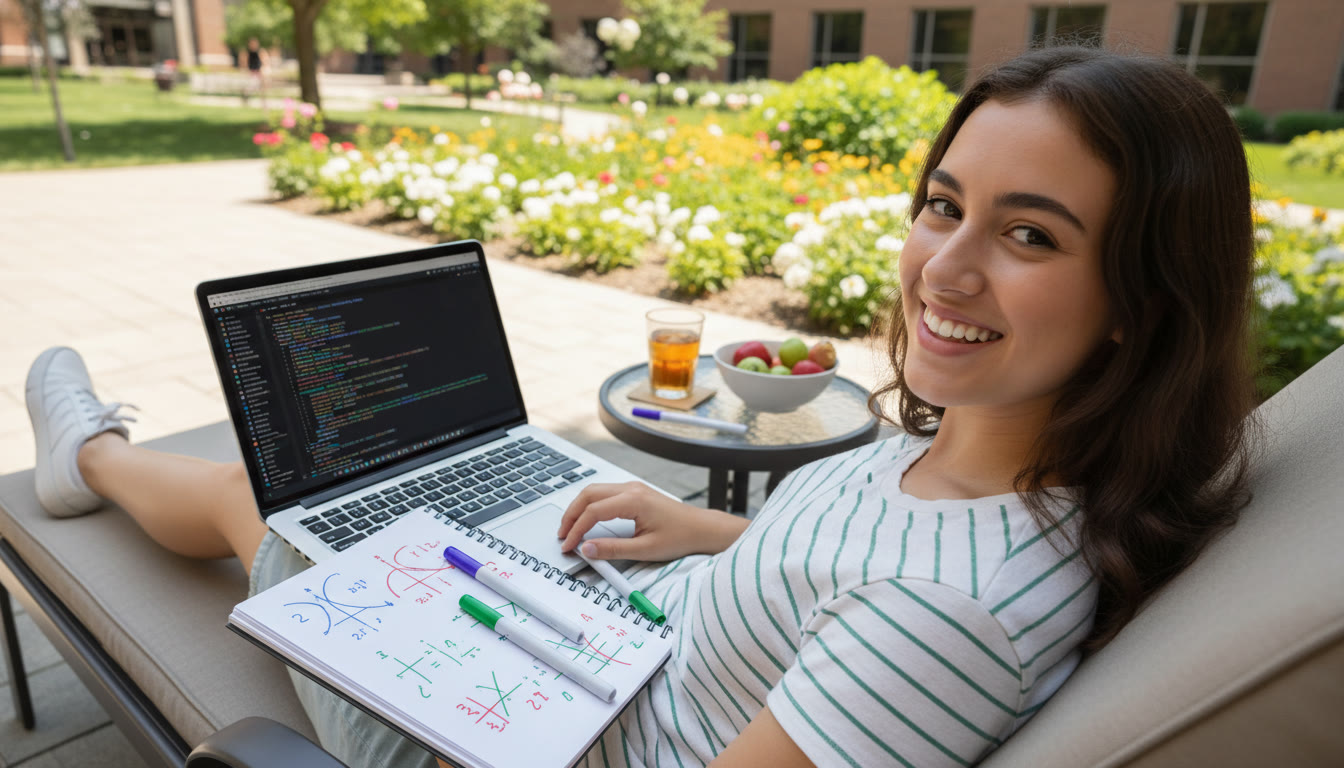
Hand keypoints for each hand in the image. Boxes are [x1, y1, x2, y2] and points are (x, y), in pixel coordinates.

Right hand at [557, 482, 747, 561]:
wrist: (702, 529)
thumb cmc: (680, 537)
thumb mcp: (645, 549)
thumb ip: (613, 550)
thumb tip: (588, 549)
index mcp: (633, 500)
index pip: (592, 512)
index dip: (576, 530)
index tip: (568, 546)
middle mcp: (631, 489)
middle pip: (588, 494)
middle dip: (571, 514)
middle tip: (562, 535)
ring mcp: (633, 488)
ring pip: (595, 491)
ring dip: (579, 508)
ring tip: (570, 529)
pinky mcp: (635, 492)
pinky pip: (605, 493)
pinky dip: (590, 505)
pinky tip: (587, 520)